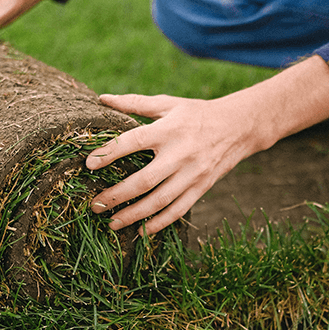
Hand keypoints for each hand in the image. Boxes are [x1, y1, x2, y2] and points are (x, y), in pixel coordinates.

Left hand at [85, 57, 328, 234]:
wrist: (239, 127)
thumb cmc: (196, 113)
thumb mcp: (168, 104)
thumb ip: (134, 103)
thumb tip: (101, 99)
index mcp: (168, 129)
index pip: (132, 142)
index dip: (109, 153)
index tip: (88, 165)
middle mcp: (180, 153)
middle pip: (143, 180)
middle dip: (116, 195)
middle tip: (95, 204)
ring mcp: (192, 174)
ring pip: (159, 201)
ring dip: (133, 215)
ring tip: (112, 222)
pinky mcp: (202, 187)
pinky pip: (178, 210)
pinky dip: (159, 223)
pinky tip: (141, 230)